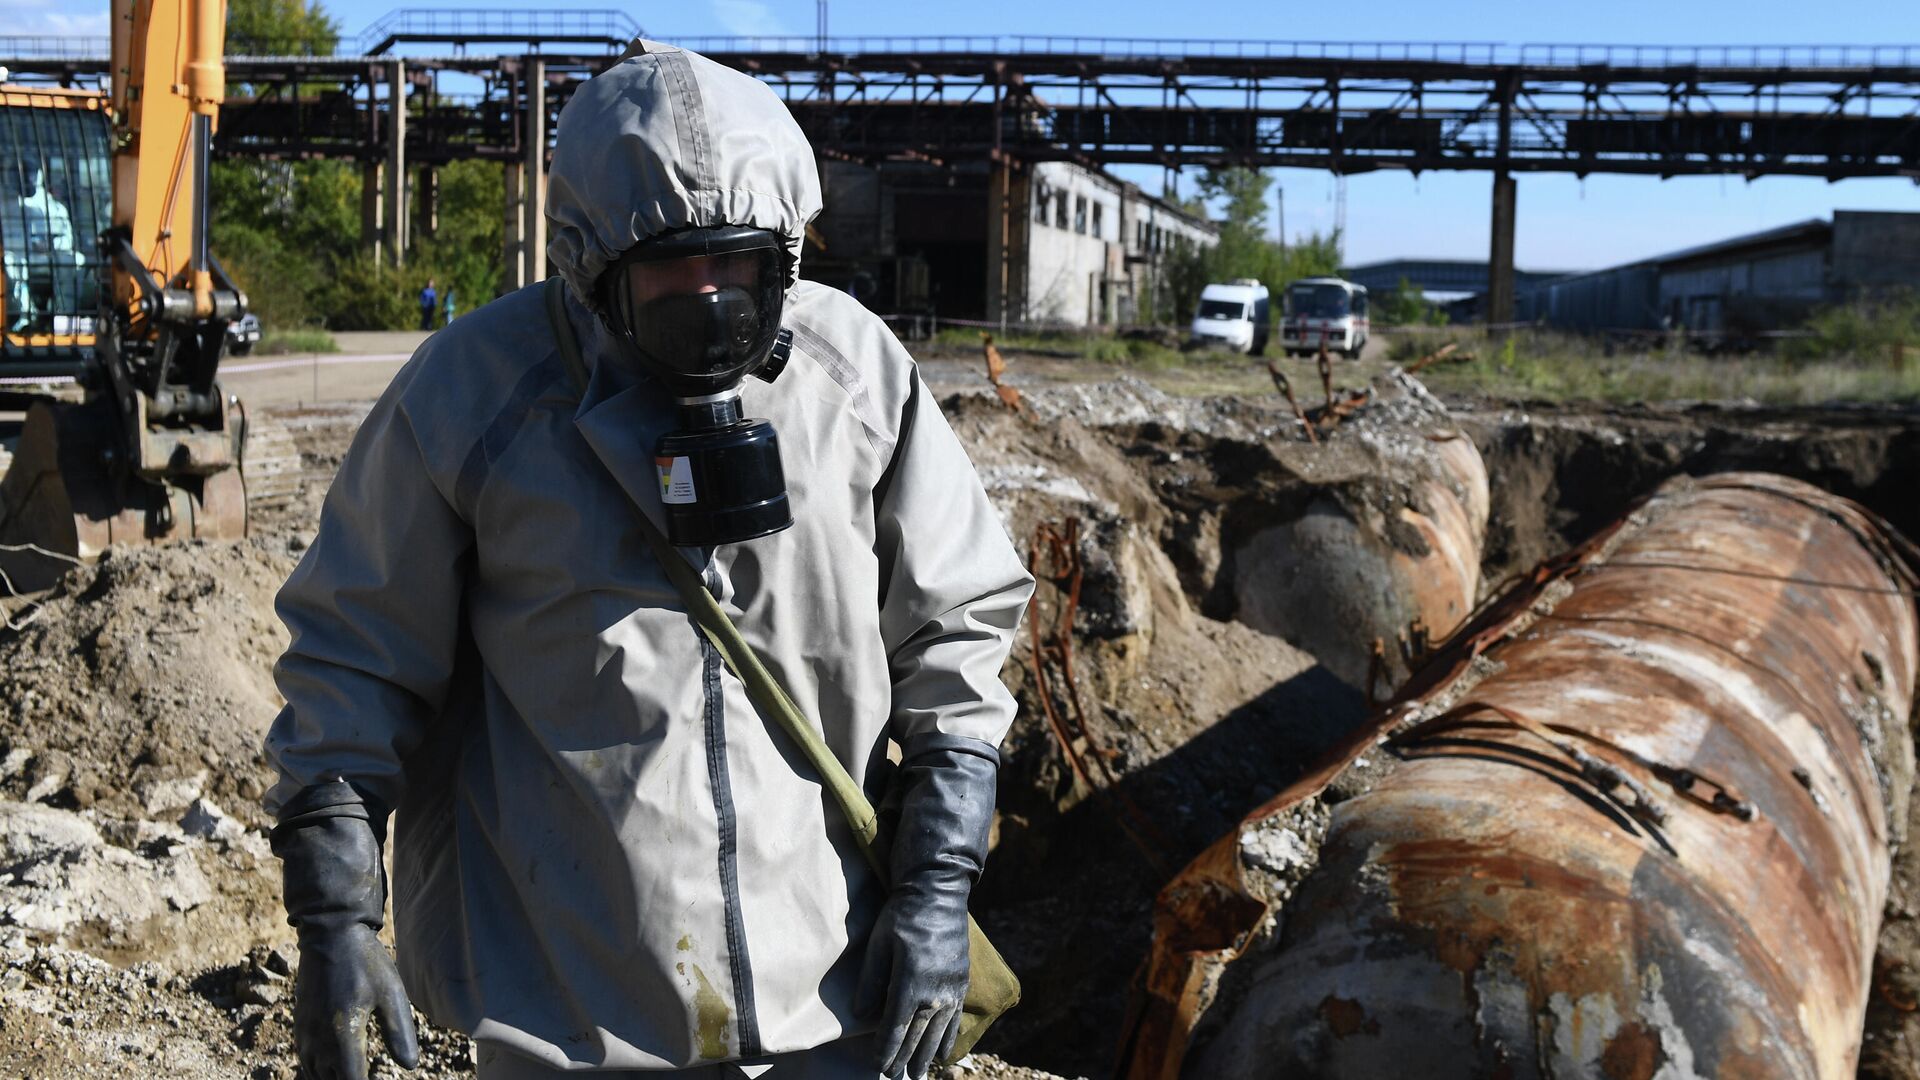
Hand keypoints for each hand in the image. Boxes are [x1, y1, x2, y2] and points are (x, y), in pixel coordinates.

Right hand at [293, 921, 419, 1079]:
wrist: (331, 936)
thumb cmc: (366, 963)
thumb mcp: (391, 994)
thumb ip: (399, 1032)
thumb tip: (410, 1066)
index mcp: (343, 1034)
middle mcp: (318, 1040)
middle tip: (374, 1073)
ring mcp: (305, 1035)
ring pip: (316, 1076)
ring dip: (336, 1078)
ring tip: (360, 1071)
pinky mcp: (300, 1028)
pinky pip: (307, 1062)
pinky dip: (322, 1071)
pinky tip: (339, 1066)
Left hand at [858, 888, 970, 1079]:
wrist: (940, 893)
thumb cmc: (903, 915)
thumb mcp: (879, 943)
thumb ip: (871, 980)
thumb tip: (860, 1014)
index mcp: (910, 982)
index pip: (895, 1026)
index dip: (886, 1049)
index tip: (878, 1066)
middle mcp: (934, 991)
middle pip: (917, 1034)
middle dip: (904, 1057)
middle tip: (894, 1076)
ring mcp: (952, 988)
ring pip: (938, 1031)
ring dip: (927, 1054)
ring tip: (918, 1073)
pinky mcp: (962, 981)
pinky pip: (956, 1018)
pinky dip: (949, 1038)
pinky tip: (943, 1053)